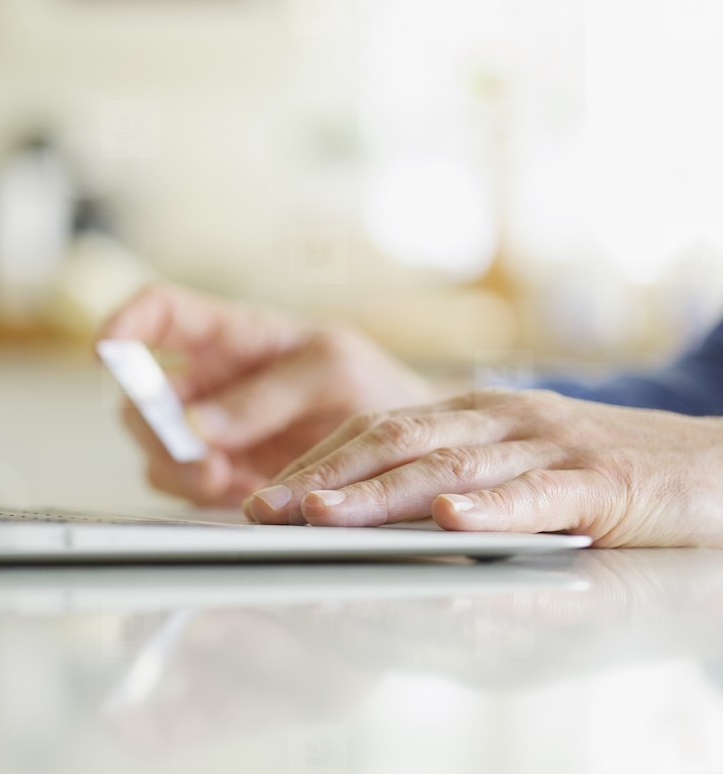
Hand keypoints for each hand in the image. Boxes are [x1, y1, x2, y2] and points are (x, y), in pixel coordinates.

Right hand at [99, 284, 433, 505]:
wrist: (402, 445)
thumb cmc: (371, 386)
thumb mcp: (331, 371)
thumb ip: (265, 395)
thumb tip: (197, 425)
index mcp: (231, 336)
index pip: (159, 310)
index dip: (125, 321)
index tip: (107, 348)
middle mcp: (210, 381)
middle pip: (140, 393)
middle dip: (154, 424)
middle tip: (194, 449)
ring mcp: (211, 430)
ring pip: (153, 446)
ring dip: (175, 465)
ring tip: (221, 476)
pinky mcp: (221, 472)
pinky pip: (181, 484)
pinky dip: (197, 493)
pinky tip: (237, 490)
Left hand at [246, 389, 722, 547]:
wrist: (716, 465)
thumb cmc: (601, 474)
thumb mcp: (512, 467)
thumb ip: (448, 480)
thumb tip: (370, 514)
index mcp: (471, 415)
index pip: (376, 431)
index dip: (315, 464)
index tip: (260, 497)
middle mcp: (499, 420)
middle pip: (395, 441)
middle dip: (324, 477)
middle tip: (264, 509)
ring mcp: (549, 445)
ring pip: (451, 466)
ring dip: (381, 493)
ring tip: (324, 515)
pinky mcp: (601, 480)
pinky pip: (539, 494)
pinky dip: (492, 508)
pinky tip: (452, 522)